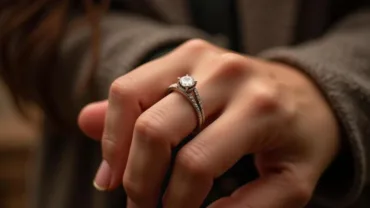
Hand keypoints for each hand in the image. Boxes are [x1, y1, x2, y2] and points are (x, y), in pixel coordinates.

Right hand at [79, 39, 339, 207]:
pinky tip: (120, 149)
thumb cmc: (299, 138)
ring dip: (116, 147)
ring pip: (129, 98)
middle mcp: (226, 73)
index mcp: (259, 109)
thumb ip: (250, 207)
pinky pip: (130, 84)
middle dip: (138, 180)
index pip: (196, 163)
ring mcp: (200, 56)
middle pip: (155, 129)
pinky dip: (115, 120)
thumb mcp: (292, 183)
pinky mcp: (184, 52)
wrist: (305, 93)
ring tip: (115, 180)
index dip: (175, 203)